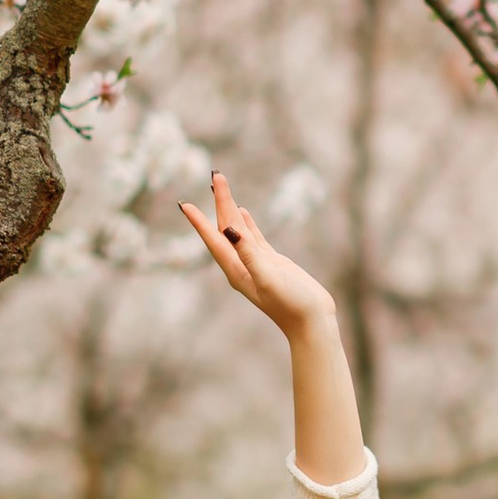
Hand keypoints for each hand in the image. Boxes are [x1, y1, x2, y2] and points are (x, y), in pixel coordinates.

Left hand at [179, 168, 333, 338]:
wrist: (312, 322)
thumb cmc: (292, 304)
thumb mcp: (269, 277)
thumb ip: (249, 254)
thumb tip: (230, 229)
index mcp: (236, 270)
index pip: (214, 241)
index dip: (199, 222)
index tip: (185, 204)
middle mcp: (241, 265)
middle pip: (225, 228)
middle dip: (219, 203)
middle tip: (216, 176)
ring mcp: (256, 263)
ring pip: (238, 229)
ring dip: (230, 209)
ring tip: (222, 187)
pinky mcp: (270, 262)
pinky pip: (253, 238)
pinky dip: (246, 223)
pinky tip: (243, 212)